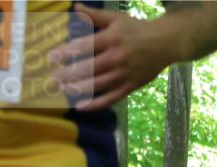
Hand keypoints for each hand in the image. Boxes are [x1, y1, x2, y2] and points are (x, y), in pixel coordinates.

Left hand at [50, 5, 179, 110]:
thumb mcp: (116, 18)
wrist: (166, 43)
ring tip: (63, 90)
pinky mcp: (131, 86)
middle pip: (89, 68)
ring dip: (79, 89)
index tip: (50, 57)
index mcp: (111, 39)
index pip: (84, 46)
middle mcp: (117, 58)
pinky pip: (112, 97)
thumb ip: (95, 15)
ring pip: (98, 84)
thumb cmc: (137, 29)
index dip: (66, 52)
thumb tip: (75, 7)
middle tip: (53, 78)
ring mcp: (124, 74)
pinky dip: (97, 104)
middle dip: (69, 74)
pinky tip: (82, 107)